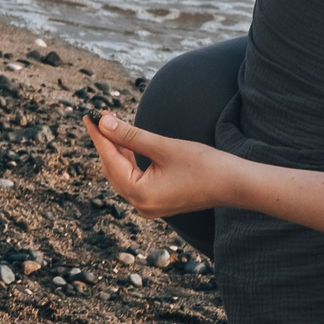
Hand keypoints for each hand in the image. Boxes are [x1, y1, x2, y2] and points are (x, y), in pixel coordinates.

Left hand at [84, 113, 240, 217]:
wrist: (234, 184)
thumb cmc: (204, 165)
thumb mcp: (164, 146)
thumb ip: (130, 135)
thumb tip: (104, 122)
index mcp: (139, 193)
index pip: (110, 160)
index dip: (99, 136)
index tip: (89, 117)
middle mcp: (140, 205)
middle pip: (113, 170)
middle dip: (105, 144)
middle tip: (98, 118)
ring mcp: (149, 206)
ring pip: (122, 175)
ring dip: (116, 152)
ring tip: (109, 128)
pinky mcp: (158, 202)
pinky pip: (134, 180)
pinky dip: (129, 162)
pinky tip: (126, 146)